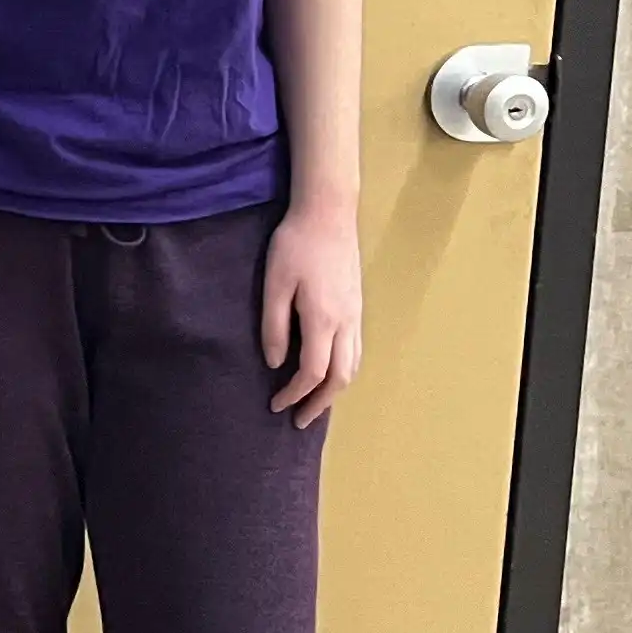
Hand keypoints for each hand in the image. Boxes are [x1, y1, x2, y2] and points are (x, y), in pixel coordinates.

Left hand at [260, 204, 364, 420]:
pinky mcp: (357, 305)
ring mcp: (356, 314)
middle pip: (341, 377)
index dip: (294, 394)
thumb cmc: (295, 245)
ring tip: (314, 402)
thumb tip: (275, 362)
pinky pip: (356, 349)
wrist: (328, 213)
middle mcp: (346, 323)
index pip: (312, 373)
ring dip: (335, 389)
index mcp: (324, 320)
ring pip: (354, 365)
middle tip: (299, 419)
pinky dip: (344, 369)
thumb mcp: (274, 284)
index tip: (275, 405)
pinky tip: (329, 370)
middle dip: (320, 402)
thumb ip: (274, 326)